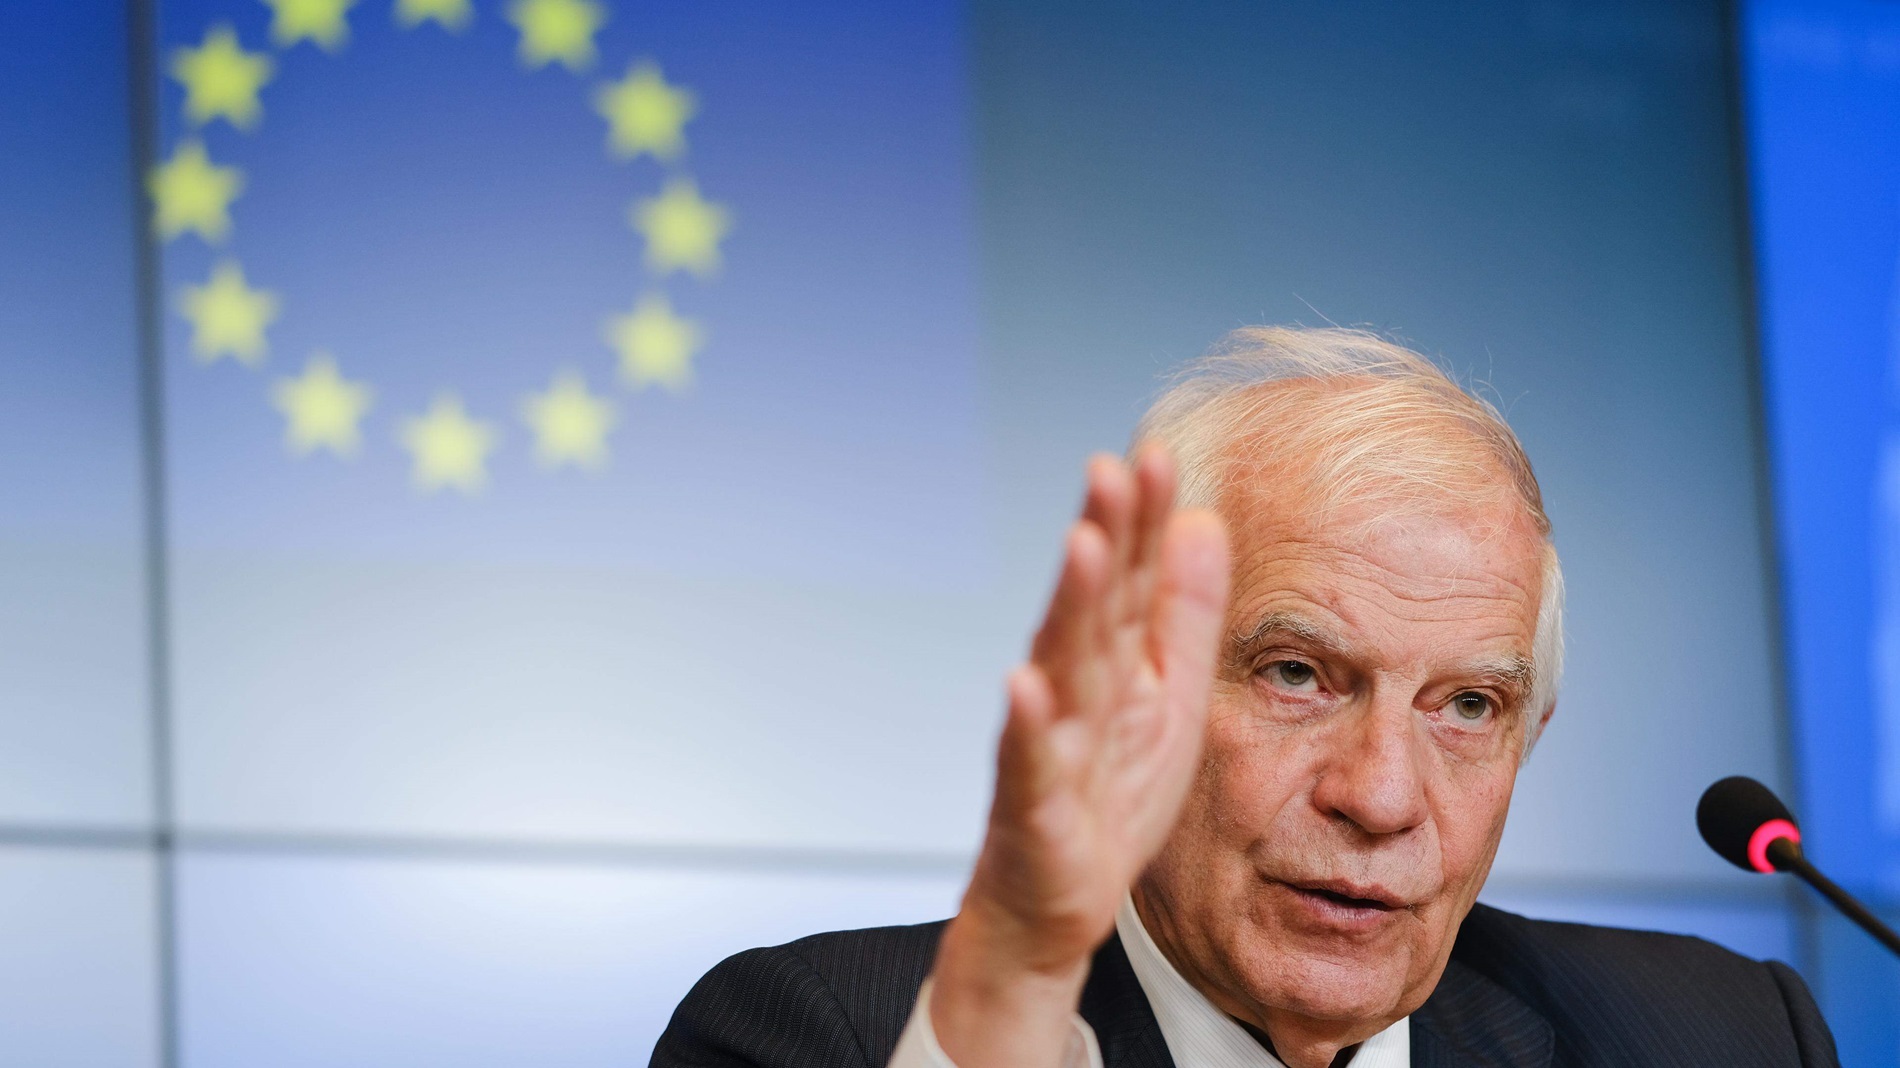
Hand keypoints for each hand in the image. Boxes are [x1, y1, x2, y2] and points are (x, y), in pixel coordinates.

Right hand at [929, 446, 1230, 1066]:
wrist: (1051, 905)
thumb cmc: (1107, 797)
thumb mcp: (1166, 697)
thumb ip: (1180, 612)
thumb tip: (1203, 518)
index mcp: (1114, 663)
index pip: (1133, 578)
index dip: (1144, 521)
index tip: (1158, 455)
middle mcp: (1075, 691)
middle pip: (1094, 605)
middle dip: (1105, 535)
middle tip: (1114, 469)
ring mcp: (1049, 744)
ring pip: (1061, 666)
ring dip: (1071, 605)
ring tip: (1084, 545)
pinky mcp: (1034, 807)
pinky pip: (1030, 763)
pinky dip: (1027, 725)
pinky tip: (1027, 685)